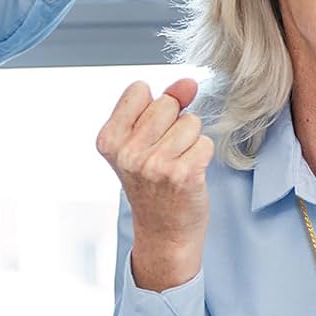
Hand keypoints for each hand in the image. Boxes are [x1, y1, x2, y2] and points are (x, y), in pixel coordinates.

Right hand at [96, 78, 212, 290]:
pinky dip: (204, 156)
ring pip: (192, 122)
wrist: (164, 233)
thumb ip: (165, 103)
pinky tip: (190, 175)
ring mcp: (155, 165)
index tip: (147, 137)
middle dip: (173, 124)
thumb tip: (188, 82)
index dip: (152, 108)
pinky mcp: (183, 175)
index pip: (139, 89)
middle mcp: (128, 152)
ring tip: (176, 165)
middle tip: (164, 155)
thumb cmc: (154, 184)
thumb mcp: (144, 141)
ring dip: (191, 141)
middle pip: (168, 104)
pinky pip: (206, 142)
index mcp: (109, 140)